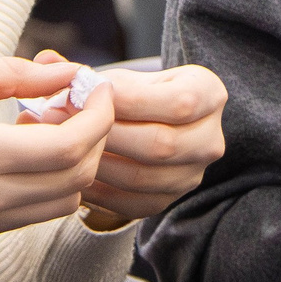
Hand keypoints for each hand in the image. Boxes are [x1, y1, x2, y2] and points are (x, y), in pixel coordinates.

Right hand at [0, 56, 116, 239]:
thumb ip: (10, 75)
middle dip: (95, 136)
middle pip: (77, 176)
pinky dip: (52, 183)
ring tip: (51, 127)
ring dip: (75, 163)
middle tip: (83, 103)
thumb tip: (66, 73)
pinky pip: (37, 213)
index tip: (100, 89)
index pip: (69, 146)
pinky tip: (27, 151)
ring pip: (65, 201)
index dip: (99, 115)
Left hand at [77, 61, 227, 221]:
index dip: (133, 100)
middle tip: (72, 125)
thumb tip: (70, 99)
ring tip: (71, 148)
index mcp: (210, 95)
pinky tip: (79, 174)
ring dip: (98, 164)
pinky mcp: (169, 200)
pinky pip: (131, 204)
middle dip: (110, 134)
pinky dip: (99, 192)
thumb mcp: (131, 78)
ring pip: (142, 178)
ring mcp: (193, 175)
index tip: (93, 94)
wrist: (149, 122)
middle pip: (162, 145)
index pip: (181, 103)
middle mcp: (210, 140)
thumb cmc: (137, 93)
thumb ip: (105, 85)